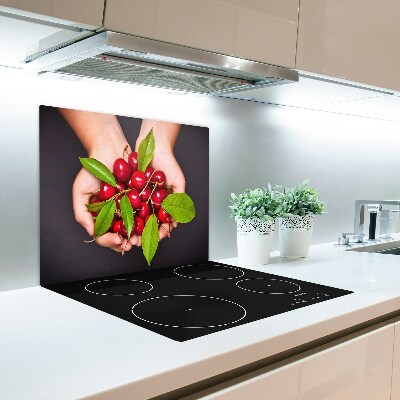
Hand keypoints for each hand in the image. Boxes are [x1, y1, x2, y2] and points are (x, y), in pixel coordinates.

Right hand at [59, 109, 138, 252]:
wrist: (110, 150)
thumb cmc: (93, 169)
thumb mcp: (80, 191)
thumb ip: (81, 213)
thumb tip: (92, 233)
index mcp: (100, 216)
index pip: (103, 235)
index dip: (109, 241)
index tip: (117, 240)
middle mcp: (115, 214)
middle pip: (120, 236)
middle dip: (126, 242)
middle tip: (131, 244)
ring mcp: (128, 208)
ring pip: (134, 228)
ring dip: (138, 236)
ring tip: (141, 238)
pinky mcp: (141, 199)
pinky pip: (146, 213)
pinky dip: (148, 221)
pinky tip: (151, 224)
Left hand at [135, 120, 183, 241]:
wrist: (154, 147)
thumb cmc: (169, 164)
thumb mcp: (178, 182)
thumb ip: (179, 201)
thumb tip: (176, 221)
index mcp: (165, 204)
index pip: (163, 223)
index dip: (161, 232)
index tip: (159, 237)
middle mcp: (152, 203)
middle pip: (148, 223)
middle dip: (144, 234)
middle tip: (138, 242)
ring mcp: (140, 198)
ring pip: (136, 218)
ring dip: (133, 229)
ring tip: (129, 236)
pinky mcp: (129, 192)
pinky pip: (126, 206)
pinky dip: (124, 215)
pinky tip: (121, 222)